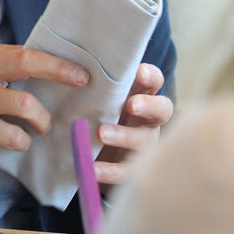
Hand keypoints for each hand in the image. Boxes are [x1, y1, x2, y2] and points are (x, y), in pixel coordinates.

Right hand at [0, 45, 88, 157]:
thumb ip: (6, 71)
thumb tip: (49, 72)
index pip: (27, 52)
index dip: (57, 61)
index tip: (80, 72)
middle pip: (27, 63)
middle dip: (59, 71)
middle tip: (79, 83)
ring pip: (24, 103)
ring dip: (42, 119)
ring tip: (42, 127)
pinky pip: (12, 134)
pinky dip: (22, 140)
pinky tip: (20, 141)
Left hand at [94, 63, 172, 185]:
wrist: (98, 159)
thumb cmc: (99, 117)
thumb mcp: (99, 101)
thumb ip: (95, 86)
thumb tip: (72, 62)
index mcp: (141, 97)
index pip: (154, 82)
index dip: (150, 76)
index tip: (139, 71)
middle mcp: (148, 120)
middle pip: (161, 110)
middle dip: (149, 106)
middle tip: (132, 104)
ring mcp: (144, 146)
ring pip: (143, 141)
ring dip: (124, 136)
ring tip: (102, 133)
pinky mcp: (132, 171)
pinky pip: (125, 171)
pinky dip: (110, 171)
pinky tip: (93, 169)